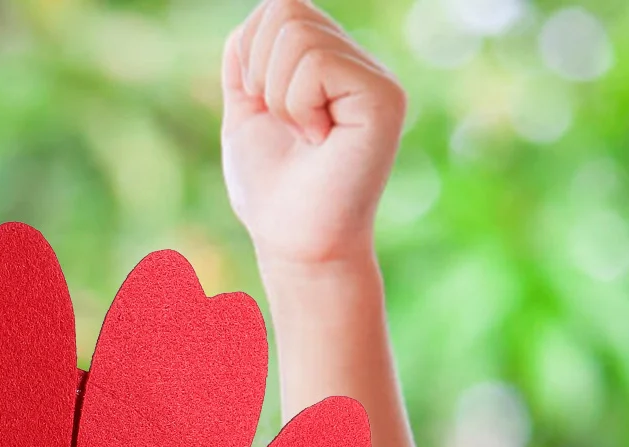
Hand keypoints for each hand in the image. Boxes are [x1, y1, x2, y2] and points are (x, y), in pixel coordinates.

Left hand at [221, 0, 405, 267]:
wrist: (293, 241)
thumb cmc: (270, 189)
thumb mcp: (245, 112)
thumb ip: (247, 60)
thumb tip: (253, 19)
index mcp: (327, 61)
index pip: (278, 7)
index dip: (252, 55)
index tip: (267, 110)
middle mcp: (357, 62)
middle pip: (285, 8)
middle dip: (261, 73)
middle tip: (286, 125)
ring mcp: (375, 76)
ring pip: (297, 33)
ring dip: (279, 95)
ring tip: (304, 135)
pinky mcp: (383, 96)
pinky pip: (316, 63)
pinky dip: (298, 105)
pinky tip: (319, 139)